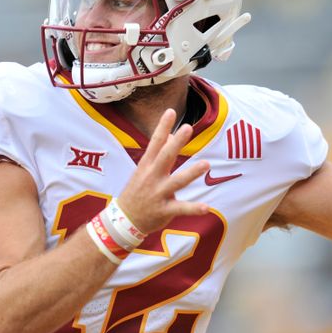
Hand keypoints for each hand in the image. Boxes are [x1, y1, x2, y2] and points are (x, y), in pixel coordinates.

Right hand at [116, 109, 210, 233]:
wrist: (124, 220)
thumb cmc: (137, 191)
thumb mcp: (144, 170)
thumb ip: (159, 153)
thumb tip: (172, 135)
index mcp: (147, 166)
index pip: (155, 142)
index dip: (162, 127)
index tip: (170, 111)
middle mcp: (152, 177)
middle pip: (165, 157)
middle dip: (176, 143)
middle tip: (188, 128)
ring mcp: (158, 194)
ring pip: (177, 181)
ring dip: (191, 173)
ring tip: (206, 163)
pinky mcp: (164, 210)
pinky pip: (181, 209)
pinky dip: (194, 208)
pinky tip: (207, 207)